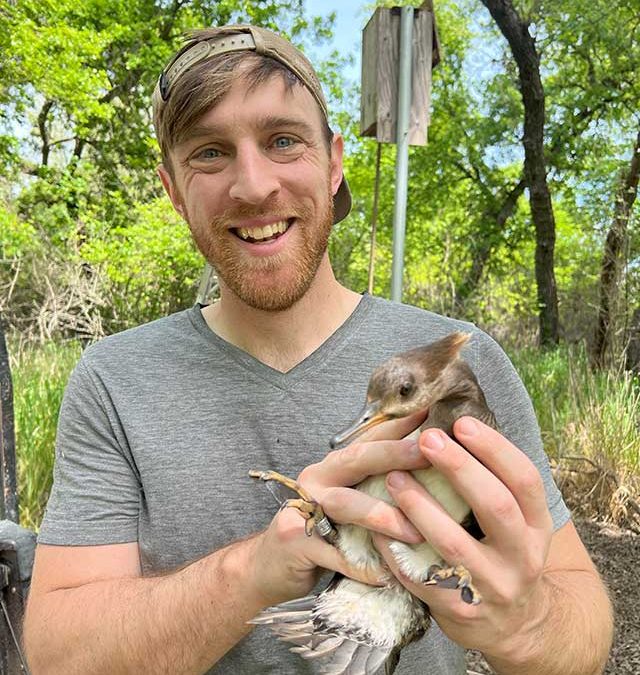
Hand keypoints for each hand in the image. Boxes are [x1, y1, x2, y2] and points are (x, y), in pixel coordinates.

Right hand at [249, 410, 429, 606]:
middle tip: (427, 455)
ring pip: (345, 504)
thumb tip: (431, 474)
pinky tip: (384, 576)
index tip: (428, 410)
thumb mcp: (350, 502)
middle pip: (357, 459)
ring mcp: (302, 507)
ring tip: (415, 532)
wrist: (270, 564)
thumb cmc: (321, 531)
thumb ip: (378, 487)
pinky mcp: (294, 540)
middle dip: (394, 454)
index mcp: (335, 465)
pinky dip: (360, 566)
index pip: (369, 437)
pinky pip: (333, 554)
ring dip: (382, 516)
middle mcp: (318, 477)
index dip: (398, 424)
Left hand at [373, 417, 553, 660]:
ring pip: (453, 543)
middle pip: (495, 506)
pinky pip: (423, 576)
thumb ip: (494, 484)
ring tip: (394, 477)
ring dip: (420, 506)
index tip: (462, 422)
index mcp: (538, 526)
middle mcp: (523, 556)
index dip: (495, 449)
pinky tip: (377, 526)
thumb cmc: (502, 555)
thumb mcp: (517, 523)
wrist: (514, 627)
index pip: (525, 480)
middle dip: (459, 468)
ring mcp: (492, 587)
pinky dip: (397, 549)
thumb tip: (454, 429)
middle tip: (427, 438)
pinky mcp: (460, 610)